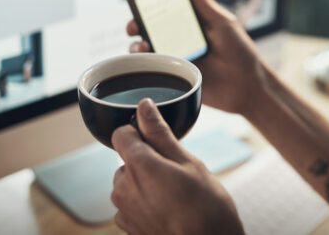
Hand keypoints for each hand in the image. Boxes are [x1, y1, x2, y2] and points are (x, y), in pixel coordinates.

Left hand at [111, 99, 243, 234]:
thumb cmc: (206, 208)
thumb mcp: (188, 162)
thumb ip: (160, 133)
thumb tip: (144, 106)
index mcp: (138, 166)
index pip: (122, 134)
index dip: (140, 132)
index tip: (159, 141)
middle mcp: (123, 188)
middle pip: (128, 160)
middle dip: (148, 161)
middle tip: (178, 173)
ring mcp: (124, 211)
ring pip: (130, 182)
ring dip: (147, 183)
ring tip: (176, 195)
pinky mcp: (128, 228)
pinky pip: (132, 204)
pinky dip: (146, 203)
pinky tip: (168, 210)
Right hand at [126, 0, 269, 117]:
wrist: (248, 87)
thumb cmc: (241, 52)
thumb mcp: (222, 22)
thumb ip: (203, 2)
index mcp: (191, 24)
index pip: (165, 10)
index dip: (150, 4)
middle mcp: (181, 40)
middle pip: (150, 29)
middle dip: (137, 25)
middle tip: (134, 25)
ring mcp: (177, 59)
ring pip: (148, 49)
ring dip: (138, 46)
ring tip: (142, 46)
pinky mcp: (176, 78)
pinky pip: (155, 70)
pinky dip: (146, 65)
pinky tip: (147, 62)